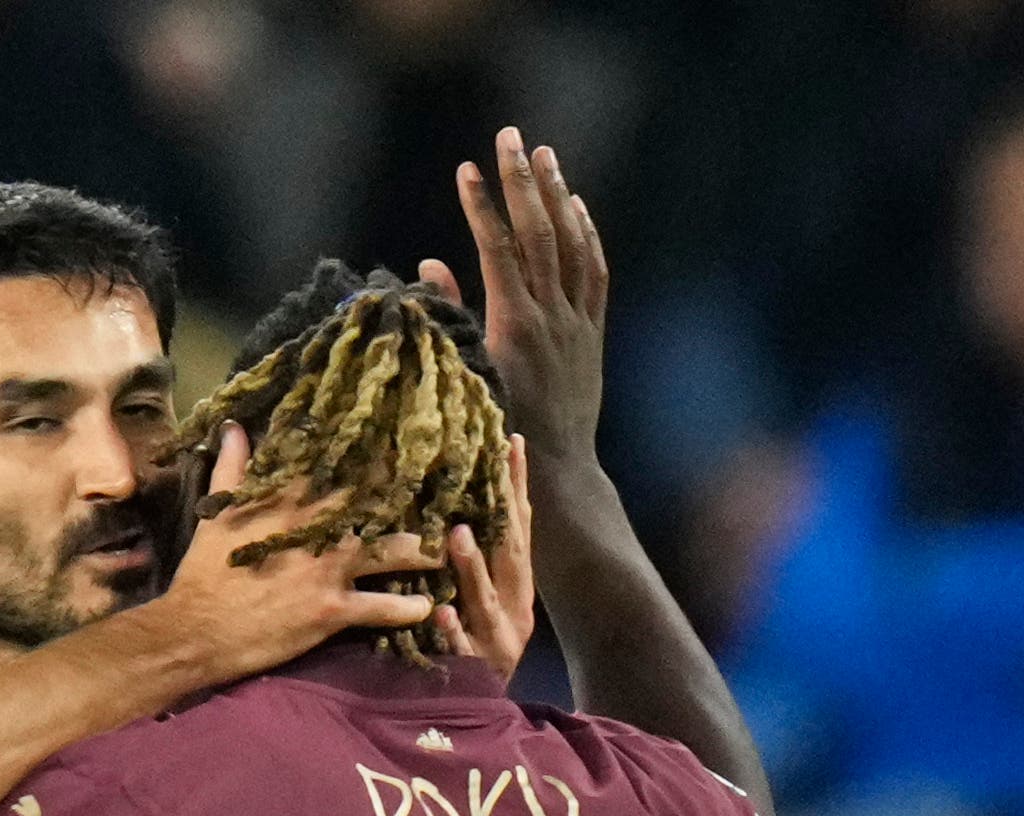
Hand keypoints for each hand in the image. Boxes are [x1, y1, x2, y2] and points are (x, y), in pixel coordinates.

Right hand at [135, 422, 438, 686]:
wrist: (195, 631)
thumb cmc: (203, 574)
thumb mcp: (216, 515)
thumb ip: (232, 469)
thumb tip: (234, 427)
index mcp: (289, 501)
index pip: (339, 464)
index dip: (373, 450)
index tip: (400, 440)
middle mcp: (317, 529)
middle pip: (378, 501)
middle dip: (410, 494)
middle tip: (443, 489)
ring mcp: (328, 569)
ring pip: (392, 552)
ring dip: (422, 551)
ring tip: (443, 551)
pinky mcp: (332, 610)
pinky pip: (382, 608)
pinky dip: (407, 609)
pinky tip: (425, 608)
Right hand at [421, 126, 607, 472]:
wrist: (556, 469)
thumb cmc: (497, 433)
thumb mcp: (464, 376)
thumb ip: (449, 317)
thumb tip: (430, 264)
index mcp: (512, 325)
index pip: (495, 249)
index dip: (480, 206)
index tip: (466, 170)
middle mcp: (550, 315)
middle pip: (537, 233)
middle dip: (521, 181)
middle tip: (510, 137)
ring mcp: (576, 321)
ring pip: (570, 244)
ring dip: (556, 195)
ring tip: (543, 155)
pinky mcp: (592, 332)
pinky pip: (593, 271)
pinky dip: (585, 234)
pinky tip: (575, 206)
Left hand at [435, 432, 536, 676]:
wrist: (481, 715)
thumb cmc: (473, 646)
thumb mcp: (480, 599)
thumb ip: (480, 560)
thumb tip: (461, 505)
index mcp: (517, 587)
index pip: (518, 528)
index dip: (516, 487)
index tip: (510, 442)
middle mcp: (515, 608)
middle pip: (511, 556)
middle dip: (502, 515)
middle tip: (487, 475)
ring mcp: (497, 640)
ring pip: (486, 601)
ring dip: (473, 567)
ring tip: (458, 535)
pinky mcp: (475, 670)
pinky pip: (461, 649)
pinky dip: (451, 630)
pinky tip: (439, 613)